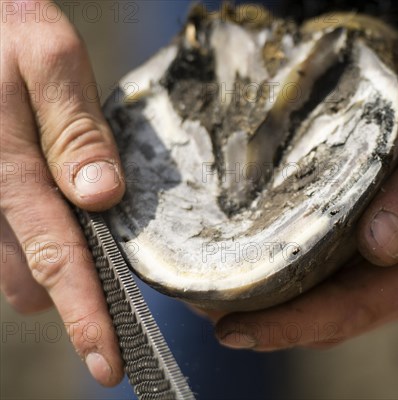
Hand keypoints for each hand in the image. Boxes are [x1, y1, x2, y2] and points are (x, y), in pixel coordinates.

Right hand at [1, 1, 123, 384]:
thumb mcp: (49, 61)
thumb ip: (77, 132)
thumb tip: (103, 196)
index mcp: (7, 172)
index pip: (55, 259)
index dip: (85, 315)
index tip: (108, 364)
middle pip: (30, 276)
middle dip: (70, 280)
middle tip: (102, 243)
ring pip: (11, 264)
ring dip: (46, 255)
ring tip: (69, 203)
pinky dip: (26, 233)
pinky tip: (44, 193)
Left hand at [212, 57, 397, 349]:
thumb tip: (377, 246)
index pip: (350, 311)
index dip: (290, 325)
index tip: (235, 330)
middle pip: (333, 317)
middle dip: (272, 320)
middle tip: (208, 310)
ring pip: (332, 299)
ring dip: (280, 302)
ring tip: (222, 292)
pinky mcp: (392, 244)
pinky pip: (339, 273)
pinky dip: (299, 275)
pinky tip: (267, 260)